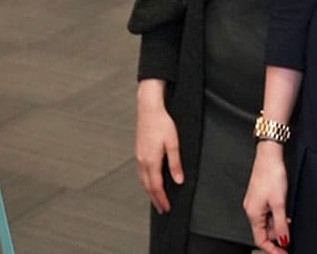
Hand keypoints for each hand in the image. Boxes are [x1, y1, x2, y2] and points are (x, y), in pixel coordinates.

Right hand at [135, 96, 183, 213]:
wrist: (149, 108)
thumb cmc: (161, 123)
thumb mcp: (173, 143)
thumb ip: (175, 164)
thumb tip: (178, 180)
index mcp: (151, 161)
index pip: (156, 186)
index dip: (162, 199)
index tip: (167, 208)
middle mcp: (142, 160)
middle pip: (147, 186)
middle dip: (155, 199)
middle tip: (162, 209)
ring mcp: (138, 156)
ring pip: (142, 180)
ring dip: (149, 192)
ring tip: (156, 199)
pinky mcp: (138, 151)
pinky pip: (140, 172)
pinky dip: (144, 182)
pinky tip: (149, 181)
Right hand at [243, 142, 289, 251]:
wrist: (269, 156)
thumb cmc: (271, 175)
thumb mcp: (280, 203)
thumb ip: (281, 225)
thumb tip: (283, 242)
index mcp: (253, 213)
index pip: (260, 240)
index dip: (273, 250)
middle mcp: (251, 209)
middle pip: (263, 232)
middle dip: (277, 236)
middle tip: (289, 233)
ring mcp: (254, 203)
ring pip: (266, 223)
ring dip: (277, 225)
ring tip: (287, 219)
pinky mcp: (258, 197)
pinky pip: (266, 214)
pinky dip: (275, 217)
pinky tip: (283, 211)